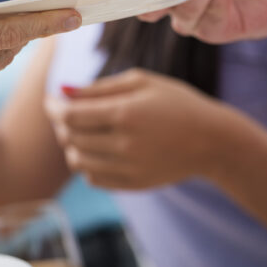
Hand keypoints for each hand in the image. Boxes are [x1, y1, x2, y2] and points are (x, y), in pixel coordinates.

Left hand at [45, 69, 229, 189]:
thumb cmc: (177, 103)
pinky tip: (96, 150)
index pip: (70, 116)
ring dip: (71, 145)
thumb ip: (99, 87)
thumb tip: (63, 91)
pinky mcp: (135, 184)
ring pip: (77, 161)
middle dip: (61, 124)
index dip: (54, 108)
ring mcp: (130, 168)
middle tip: (67, 113)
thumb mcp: (141, 82)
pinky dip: (86, 165)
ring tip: (81, 132)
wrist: (215, 141)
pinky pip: (93, 179)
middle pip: (70, 138)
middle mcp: (125, 144)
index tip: (51, 100)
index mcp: (126, 114)